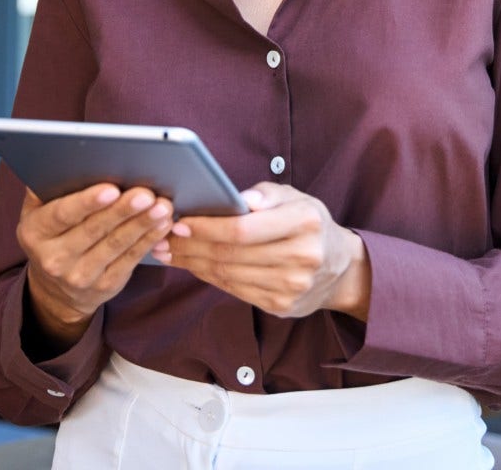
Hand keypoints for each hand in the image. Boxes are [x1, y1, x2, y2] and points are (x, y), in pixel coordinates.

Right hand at [18, 183, 174, 346]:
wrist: (56, 286)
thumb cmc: (52, 232)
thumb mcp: (40, 212)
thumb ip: (50, 187)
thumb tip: (71, 159)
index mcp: (35, 232)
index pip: (62, 214)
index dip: (88, 202)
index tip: (111, 188)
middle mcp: (54, 258)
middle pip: (93, 229)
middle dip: (122, 210)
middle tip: (146, 193)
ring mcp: (80, 276)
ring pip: (116, 244)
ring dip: (142, 223)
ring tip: (162, 206)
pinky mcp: (105, 285)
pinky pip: (130, 259)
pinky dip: (149, 239)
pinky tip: (163, 224)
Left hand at [153, 182, 370, 319]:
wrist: (339, 268)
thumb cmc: (308, 223)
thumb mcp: (295, 197)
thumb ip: (265, 194)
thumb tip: (233, 199)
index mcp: (305, 222)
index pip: (244, 229)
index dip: (207, 228)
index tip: (179, 222)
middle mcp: (302, 257)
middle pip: (232, 254)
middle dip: (191, 246)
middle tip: (161, 237)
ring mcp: (292, 287)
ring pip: (229, 275)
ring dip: (192, 264)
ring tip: (168, 251)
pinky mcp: (282, 306)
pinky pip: (235, 291)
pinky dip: (209, 277)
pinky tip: (192, 265)